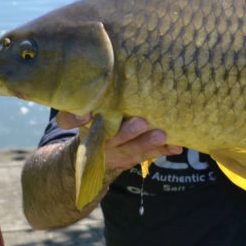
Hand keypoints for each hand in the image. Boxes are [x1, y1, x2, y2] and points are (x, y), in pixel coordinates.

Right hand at [56, 112, 181, 169]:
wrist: (94, 153)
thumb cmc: (97, 119)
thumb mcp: (89, 109)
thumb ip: (90, 100)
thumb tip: (98, 86)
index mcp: (83, 124)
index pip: (68, 120)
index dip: (74, 118)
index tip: (84, 115)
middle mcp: (95, 141)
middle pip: (108, 139)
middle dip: (126, 132)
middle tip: (141, 122)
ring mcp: (112, 153)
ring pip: (129, 151)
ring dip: (147, 143)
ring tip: (162, 135)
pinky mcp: (128, 159)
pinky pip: (146, 157)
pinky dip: (162, 151)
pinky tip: (176, 146)